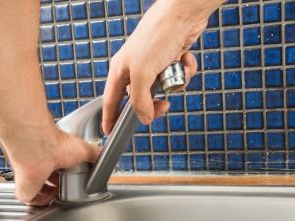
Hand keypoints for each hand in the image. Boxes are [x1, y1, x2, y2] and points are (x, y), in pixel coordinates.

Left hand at [4, 124, 99, 205]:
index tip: (72, 184)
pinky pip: (31, 200)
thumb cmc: (57, 143)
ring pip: (38, 191)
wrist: (42, 148)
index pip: (57, 170)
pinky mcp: (24, 189)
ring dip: (49, 197)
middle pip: (47, 181)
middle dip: (58, 189)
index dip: (65, 178)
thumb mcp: (85, 150)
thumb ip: (96, 155)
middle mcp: (39, 166)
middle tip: (68, 193)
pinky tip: (51, 201)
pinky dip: (42, 202)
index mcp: (51, 156)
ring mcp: (30, 177)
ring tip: (61, 200)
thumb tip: (107, 158)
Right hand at [102, 0, 213, 133]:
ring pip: (164, 88)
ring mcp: (154, 64)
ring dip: (175, 83)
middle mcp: (135, 68)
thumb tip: (144, 119)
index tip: (109, 132)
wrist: (182, 14)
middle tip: (165, 105)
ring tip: (176, 70)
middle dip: (156, 102)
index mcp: (121, 70)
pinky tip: (185, 58)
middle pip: (142, 99)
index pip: (111, 100)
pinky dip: (184, 70)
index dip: (110, 117)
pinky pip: (178, 76)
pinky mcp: (171, 58)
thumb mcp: (142, 74)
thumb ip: (140, 101)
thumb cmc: (157, 36)